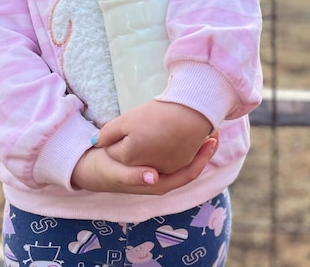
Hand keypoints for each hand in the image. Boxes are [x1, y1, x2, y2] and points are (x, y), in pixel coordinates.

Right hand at [94, 100, 214, 174]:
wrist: (93, 167)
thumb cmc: (106, 170)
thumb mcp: (116, 172)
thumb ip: (132, 176)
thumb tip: (153, 178)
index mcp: (158, 184)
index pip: (189, 174)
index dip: (202, 158)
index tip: (211, 140)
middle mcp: (164, 178)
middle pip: (193, 165)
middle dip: (205, 148)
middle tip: (216, 128)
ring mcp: (162, 168)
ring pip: (187, 157)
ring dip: (199, 142)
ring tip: (209, 123)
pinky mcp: (157, 158)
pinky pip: (178, 151)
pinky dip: (187, 140)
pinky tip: (190, 124)